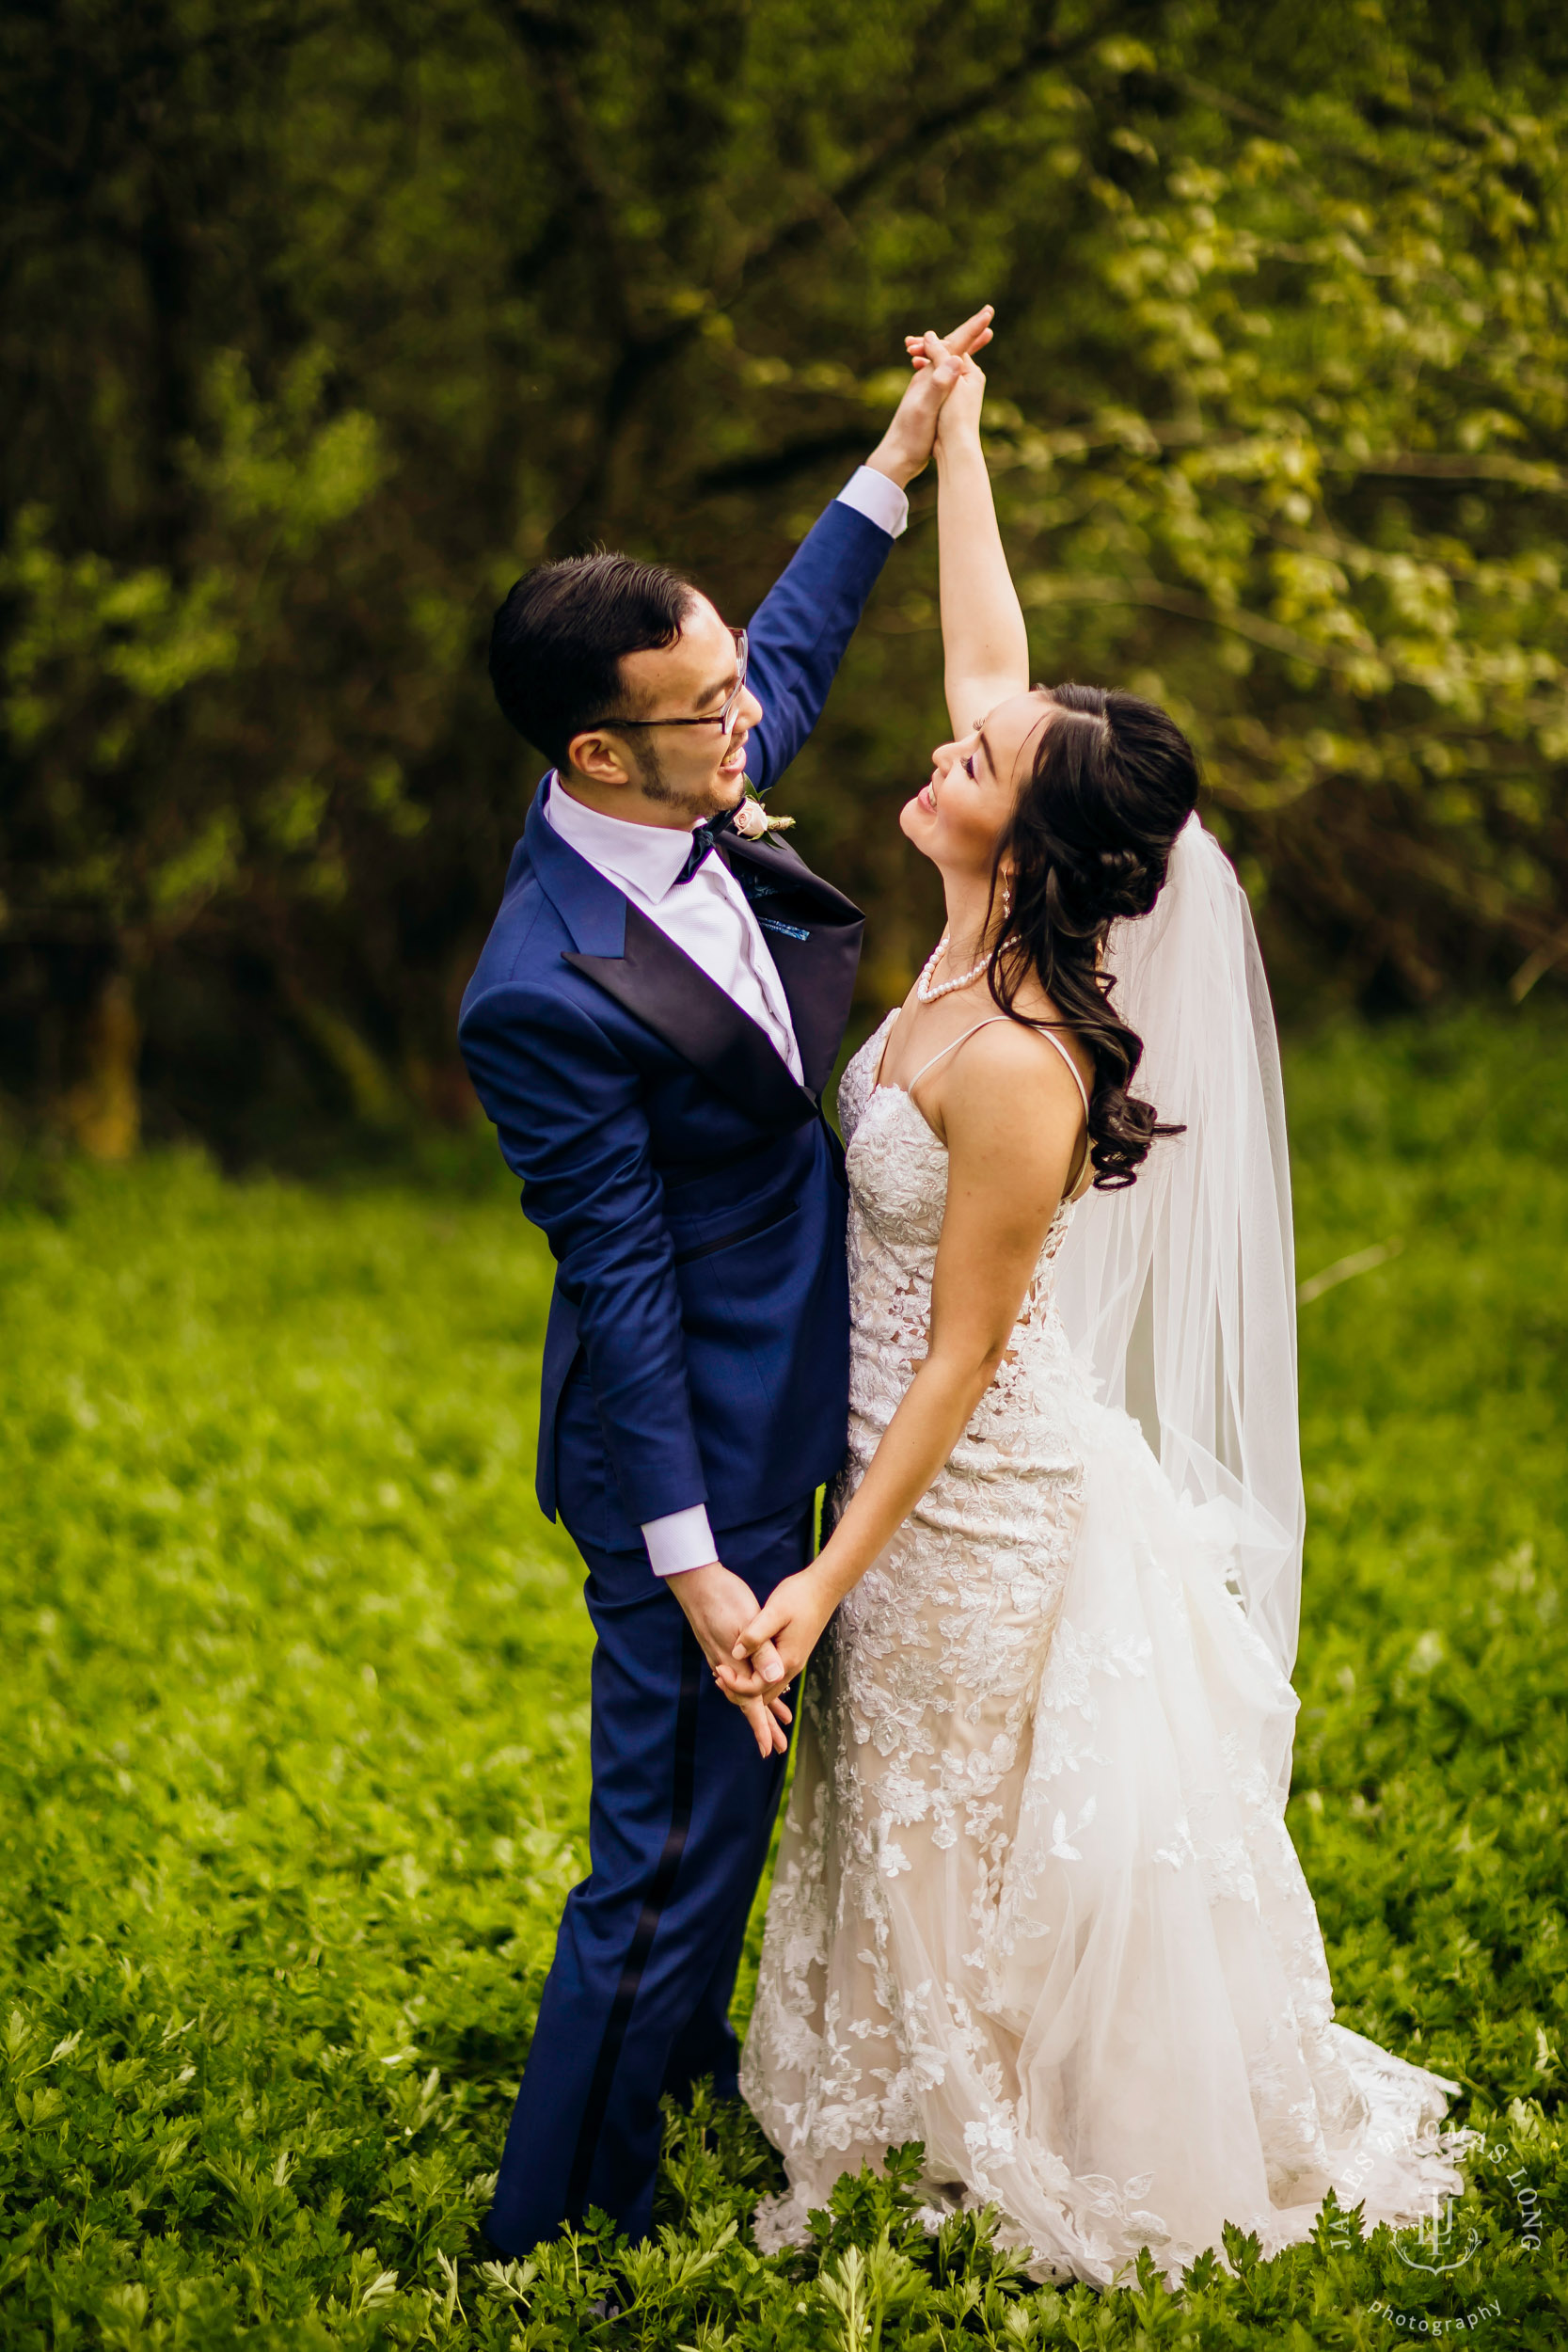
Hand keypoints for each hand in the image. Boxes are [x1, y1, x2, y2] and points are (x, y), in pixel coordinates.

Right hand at [667, 1559, 792, 1759]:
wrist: (694, 1580)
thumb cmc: (724, 1597)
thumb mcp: (749, 1621)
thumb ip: (762, 1652)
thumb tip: (775, 1681)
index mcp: (735, 1663)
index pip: (749, 1704)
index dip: (760, 1727)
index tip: (768, 1750)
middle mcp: (724, 1665)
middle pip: (745, 1703)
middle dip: (762, 1724)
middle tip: (774, 1746)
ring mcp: (720, 1655)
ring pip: (742, 1689)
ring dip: (759, 1707)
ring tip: (777, 1720)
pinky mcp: (719, 1645)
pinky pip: (737, 1675)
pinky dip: (751, 1686)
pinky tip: (757, 1681)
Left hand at [725, 1566, 836, 1702]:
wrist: (824, 1587)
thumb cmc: (799, 1596)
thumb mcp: (774, 1612)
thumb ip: (755, 1635)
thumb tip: (736, 1655)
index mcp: (787, 1660)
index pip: (756, 1689)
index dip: (734, 1684)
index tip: (719, 1668)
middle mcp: (792, 1666)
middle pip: (763, 1694)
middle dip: (739, 1690)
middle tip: (718, 1673)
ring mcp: (794, 1660)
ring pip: (767, 1685)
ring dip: (747, 1683)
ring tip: (727, 1669)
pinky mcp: (792, 1651)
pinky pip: (771, 1673)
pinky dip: (756, 1674)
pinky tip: (742, 1660)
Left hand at [865, 304, 994, 487]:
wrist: (897, 457)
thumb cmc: (911, 435)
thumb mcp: (925, 409)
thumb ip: (938, 384)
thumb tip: (954, 359)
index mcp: (930, 374)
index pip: (953, 345)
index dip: (972, 328)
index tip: (989, 312)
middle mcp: (928, 376)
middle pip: (952, 346)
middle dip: (970, 332)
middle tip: (988, 315)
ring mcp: (928, 386)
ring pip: (949, 358)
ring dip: (965, 345)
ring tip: (981, 336)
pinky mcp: (929, 398)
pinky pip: (947, 374)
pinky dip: (957, 365)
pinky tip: (959, 366)